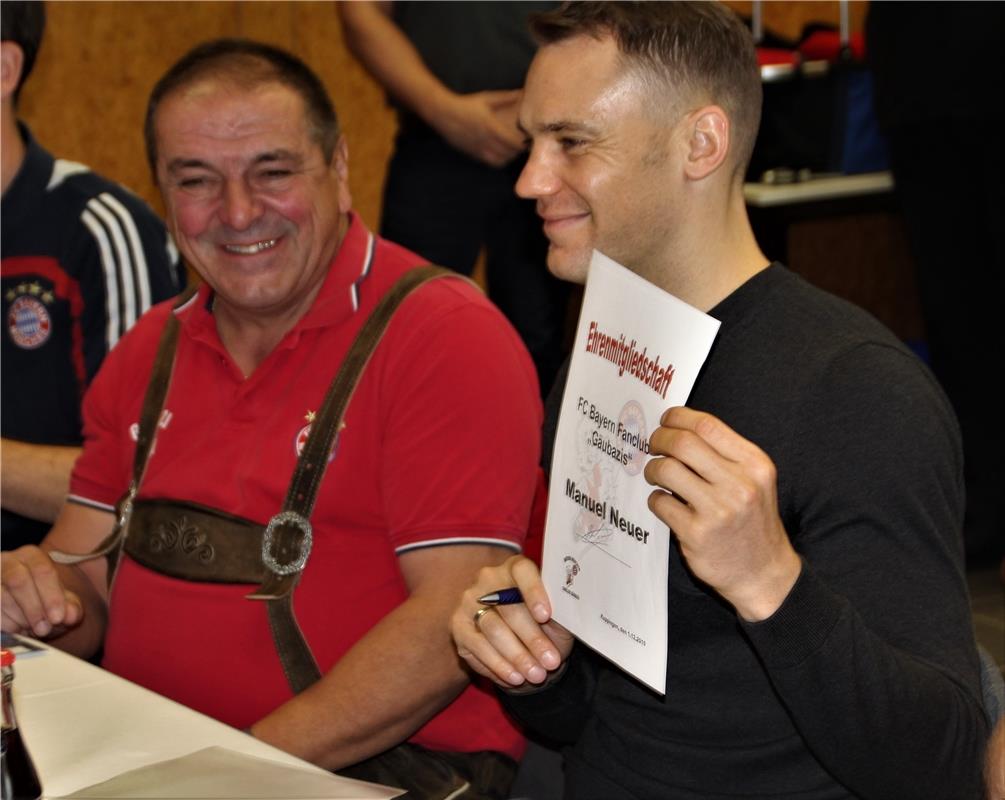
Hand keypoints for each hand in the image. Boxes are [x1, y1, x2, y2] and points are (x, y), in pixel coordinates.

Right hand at [1, 546, 83, 637]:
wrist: (22, 607)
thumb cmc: (43, 602)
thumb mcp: (61, 604)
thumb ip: (71, 608)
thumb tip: (70, 615)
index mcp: (31, 556)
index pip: (42, 570)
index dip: (51, 596)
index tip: (58, 618)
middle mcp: (6, 561)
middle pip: (18, 581)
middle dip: (33, 609)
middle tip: (43, 629)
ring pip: (0, 597)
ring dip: (17, 619)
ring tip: (29, 630)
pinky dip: (4, 624)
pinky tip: (15, 630)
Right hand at [430, 90, 524, 166]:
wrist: (443, 114)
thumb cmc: (466, 105)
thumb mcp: (486, 98)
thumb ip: (506, 97)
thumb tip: (523, 92)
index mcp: (490, 126)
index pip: (514, 142)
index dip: (524, 143)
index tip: (531, 137)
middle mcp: (485, 140)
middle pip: (510, 153)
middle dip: (519, 149)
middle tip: (526, 143)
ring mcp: (479, 149)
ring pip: (502, 160)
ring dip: (511, 156)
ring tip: (514, 148)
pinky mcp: (474, 154)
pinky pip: (492, 163)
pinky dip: (500, 160)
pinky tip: (502, 153)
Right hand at [451, 555, 573, 687]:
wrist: (526, 646)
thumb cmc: (546, 625)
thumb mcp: (559, 618)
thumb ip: (561, 612)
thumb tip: (571, 614)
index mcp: (516, 568)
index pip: (522, 571)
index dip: (534, 591)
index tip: (546, 615)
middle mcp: (488, 579)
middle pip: (509, 607)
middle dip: (532, 638)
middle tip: (551, 661)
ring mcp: (469, 601)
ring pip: (493, 629)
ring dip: (517, 656)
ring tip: (537, 674)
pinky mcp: (459, 626)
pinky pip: (477, 647)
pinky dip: (499, 665)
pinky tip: (516, 678)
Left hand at [644, 407, 801, 620]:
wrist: (763, 572)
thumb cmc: (752, 520)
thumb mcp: (755, 480)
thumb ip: (725, 454)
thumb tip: (679, 427)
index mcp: (755, 465)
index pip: (708, 426)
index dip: (679, 418)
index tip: (667, 420)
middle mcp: (739, 485)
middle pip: (683, 443)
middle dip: (660, 438)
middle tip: (653, 445)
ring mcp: (718, 511)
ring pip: (666, 469)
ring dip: (652, 468)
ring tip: (656, 474)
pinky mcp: (697, 533)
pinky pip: (660, 502)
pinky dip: (656, 498)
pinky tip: (665, 502)